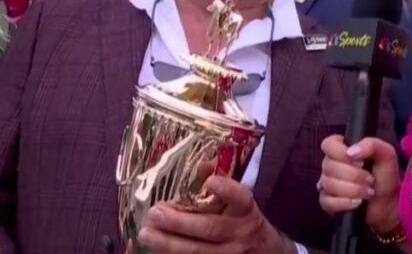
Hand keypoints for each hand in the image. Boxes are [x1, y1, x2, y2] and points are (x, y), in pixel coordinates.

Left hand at [137, 176, 293, 253]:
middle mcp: (238, 233)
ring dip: (169, 244)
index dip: (226, 191)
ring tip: (146, 234)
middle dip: (180, 222)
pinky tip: (154, 250)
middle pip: (210, 228)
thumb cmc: (243, 220)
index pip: (240, 198)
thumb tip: (201, 165)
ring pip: (198, 251)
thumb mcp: (240, 201)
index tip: (210, 182)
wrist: (265, 253)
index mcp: (245, 211)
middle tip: (155, 213)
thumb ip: (222, 182)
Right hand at [318, 135, 400, 233]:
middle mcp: (331, 165)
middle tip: (370, 179)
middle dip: (354, 175)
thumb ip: (371, 145)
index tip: (360, 161)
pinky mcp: (328, 202)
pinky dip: (345, 203)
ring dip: (354, 189)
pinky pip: (328, 202)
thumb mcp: (386, 155)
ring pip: (330, 184)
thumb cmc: (385, 177)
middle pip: (329, 166)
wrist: (389, 202)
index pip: (328, 144)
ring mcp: (327, 184)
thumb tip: (351, 152)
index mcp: (341, 150)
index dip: (341, 153)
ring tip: (368, 191)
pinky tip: (358, 202)